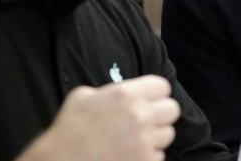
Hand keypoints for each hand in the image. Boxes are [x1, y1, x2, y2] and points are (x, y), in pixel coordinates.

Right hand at [19, 75, 179, 160]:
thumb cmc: (69, 129)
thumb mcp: (83, 97)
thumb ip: (109, 91)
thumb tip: (123, 94)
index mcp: (125, 95)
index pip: (163, 86)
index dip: (155, 94)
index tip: (149, 100)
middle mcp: (139, 115)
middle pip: (172, 109)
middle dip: (160, 114)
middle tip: (147, 121)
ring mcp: (144, 141)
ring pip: (168, 134)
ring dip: (155, 137)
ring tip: (135, 140)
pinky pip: (159, 156)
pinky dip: (148, 156)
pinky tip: (130, 155)